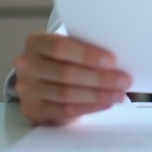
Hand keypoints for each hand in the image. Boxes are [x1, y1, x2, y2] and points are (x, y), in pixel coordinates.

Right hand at [13, 32, 130, 124]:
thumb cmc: (62, 58)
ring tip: (119, 94)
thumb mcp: (68, 47)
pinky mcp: (33, 109)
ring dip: (98, 95)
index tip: (112, 61)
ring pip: (67, 94)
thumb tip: (117, 60)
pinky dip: (89, 107)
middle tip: (124, 81)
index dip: (87, 55)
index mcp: (35, 42)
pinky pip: (65, 110)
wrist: (40, 78)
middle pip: (66, 73)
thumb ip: (84, 49)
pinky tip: (105, 103)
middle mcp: (27, 65)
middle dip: (99, 78)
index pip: (60, 47)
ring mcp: (27, 89)